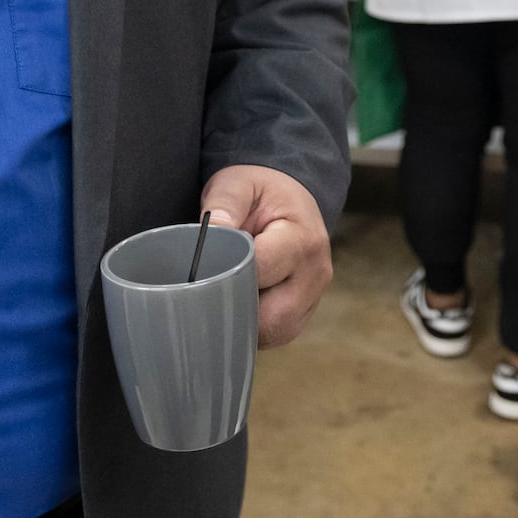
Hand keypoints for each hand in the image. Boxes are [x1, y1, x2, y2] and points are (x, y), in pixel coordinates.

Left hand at [201, 164, 332, 348]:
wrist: (290, 198)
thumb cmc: (261, 192)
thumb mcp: (239, 183)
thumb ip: (224, 203)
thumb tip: (211, 231)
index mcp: (302, 239)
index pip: (261, 272)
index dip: (227, 275)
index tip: (201, 272)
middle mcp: (316, 273)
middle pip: (273, 317)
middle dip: (236, 310)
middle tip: (206, 294)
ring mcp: (314, 296)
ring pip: (276, 332)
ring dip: (245, 323)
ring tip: (223, 297)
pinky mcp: (306, 311)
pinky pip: (278, 333)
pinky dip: (255, 327)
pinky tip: (237, 306)